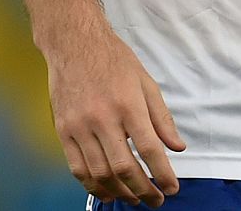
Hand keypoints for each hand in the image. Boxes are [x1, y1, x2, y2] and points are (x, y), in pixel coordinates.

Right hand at [44, 21, 186, 206]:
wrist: (75, 44)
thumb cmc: (114, 61)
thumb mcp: (146, 83)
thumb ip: (162, 118)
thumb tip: (177, 147)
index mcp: (128, 104)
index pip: (149, 149)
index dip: (161, 174)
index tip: (172, 188)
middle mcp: (103, 118)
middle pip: (124, 167)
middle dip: (143, 190)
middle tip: (155, 200)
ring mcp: (80, 126)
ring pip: (99, 173)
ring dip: (119, 192)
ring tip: (133, 199)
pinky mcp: (63, 131)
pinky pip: (77, 168)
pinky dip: (92, 186)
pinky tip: (106, 192)